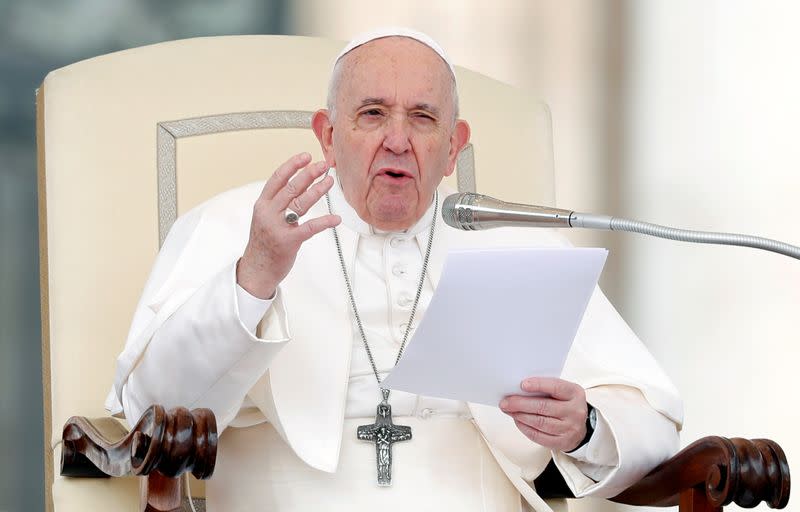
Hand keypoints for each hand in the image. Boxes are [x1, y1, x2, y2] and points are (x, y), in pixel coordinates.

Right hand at [237, 152, 340, 297]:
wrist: (256, 269)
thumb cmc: (264, 243)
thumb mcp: (265, 218)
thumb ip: (278, 203)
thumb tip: (299, 185)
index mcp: (262, 204)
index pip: (277, 178)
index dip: (292, 165)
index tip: (306, 156)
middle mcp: (268, 213)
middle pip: (291, 187)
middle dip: (309, 174)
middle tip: (324, 165)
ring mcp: (277, 227)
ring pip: (300, 203)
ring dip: (318, 191)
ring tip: (330, 182)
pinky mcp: (288, 241)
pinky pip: (309, 228)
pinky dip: (324, 222)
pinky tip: (336, 219)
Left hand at [499, 377, 587, 451]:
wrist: (581, 427)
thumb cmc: (566, 405)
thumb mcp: (563, 392)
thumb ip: (546, 388)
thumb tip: (519, 389)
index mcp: (575, 394)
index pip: (556, 387)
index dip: (538, 385)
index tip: (522, 385)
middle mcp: (574, 411)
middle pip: (544, 407)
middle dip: (521, 404)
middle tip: (505, 402)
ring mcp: (569, 428)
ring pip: (539, 422)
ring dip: (520, 416)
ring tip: (508, 410)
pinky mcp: (562, 442)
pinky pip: (539, 436)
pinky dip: (525, 428)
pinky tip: (517, 421)